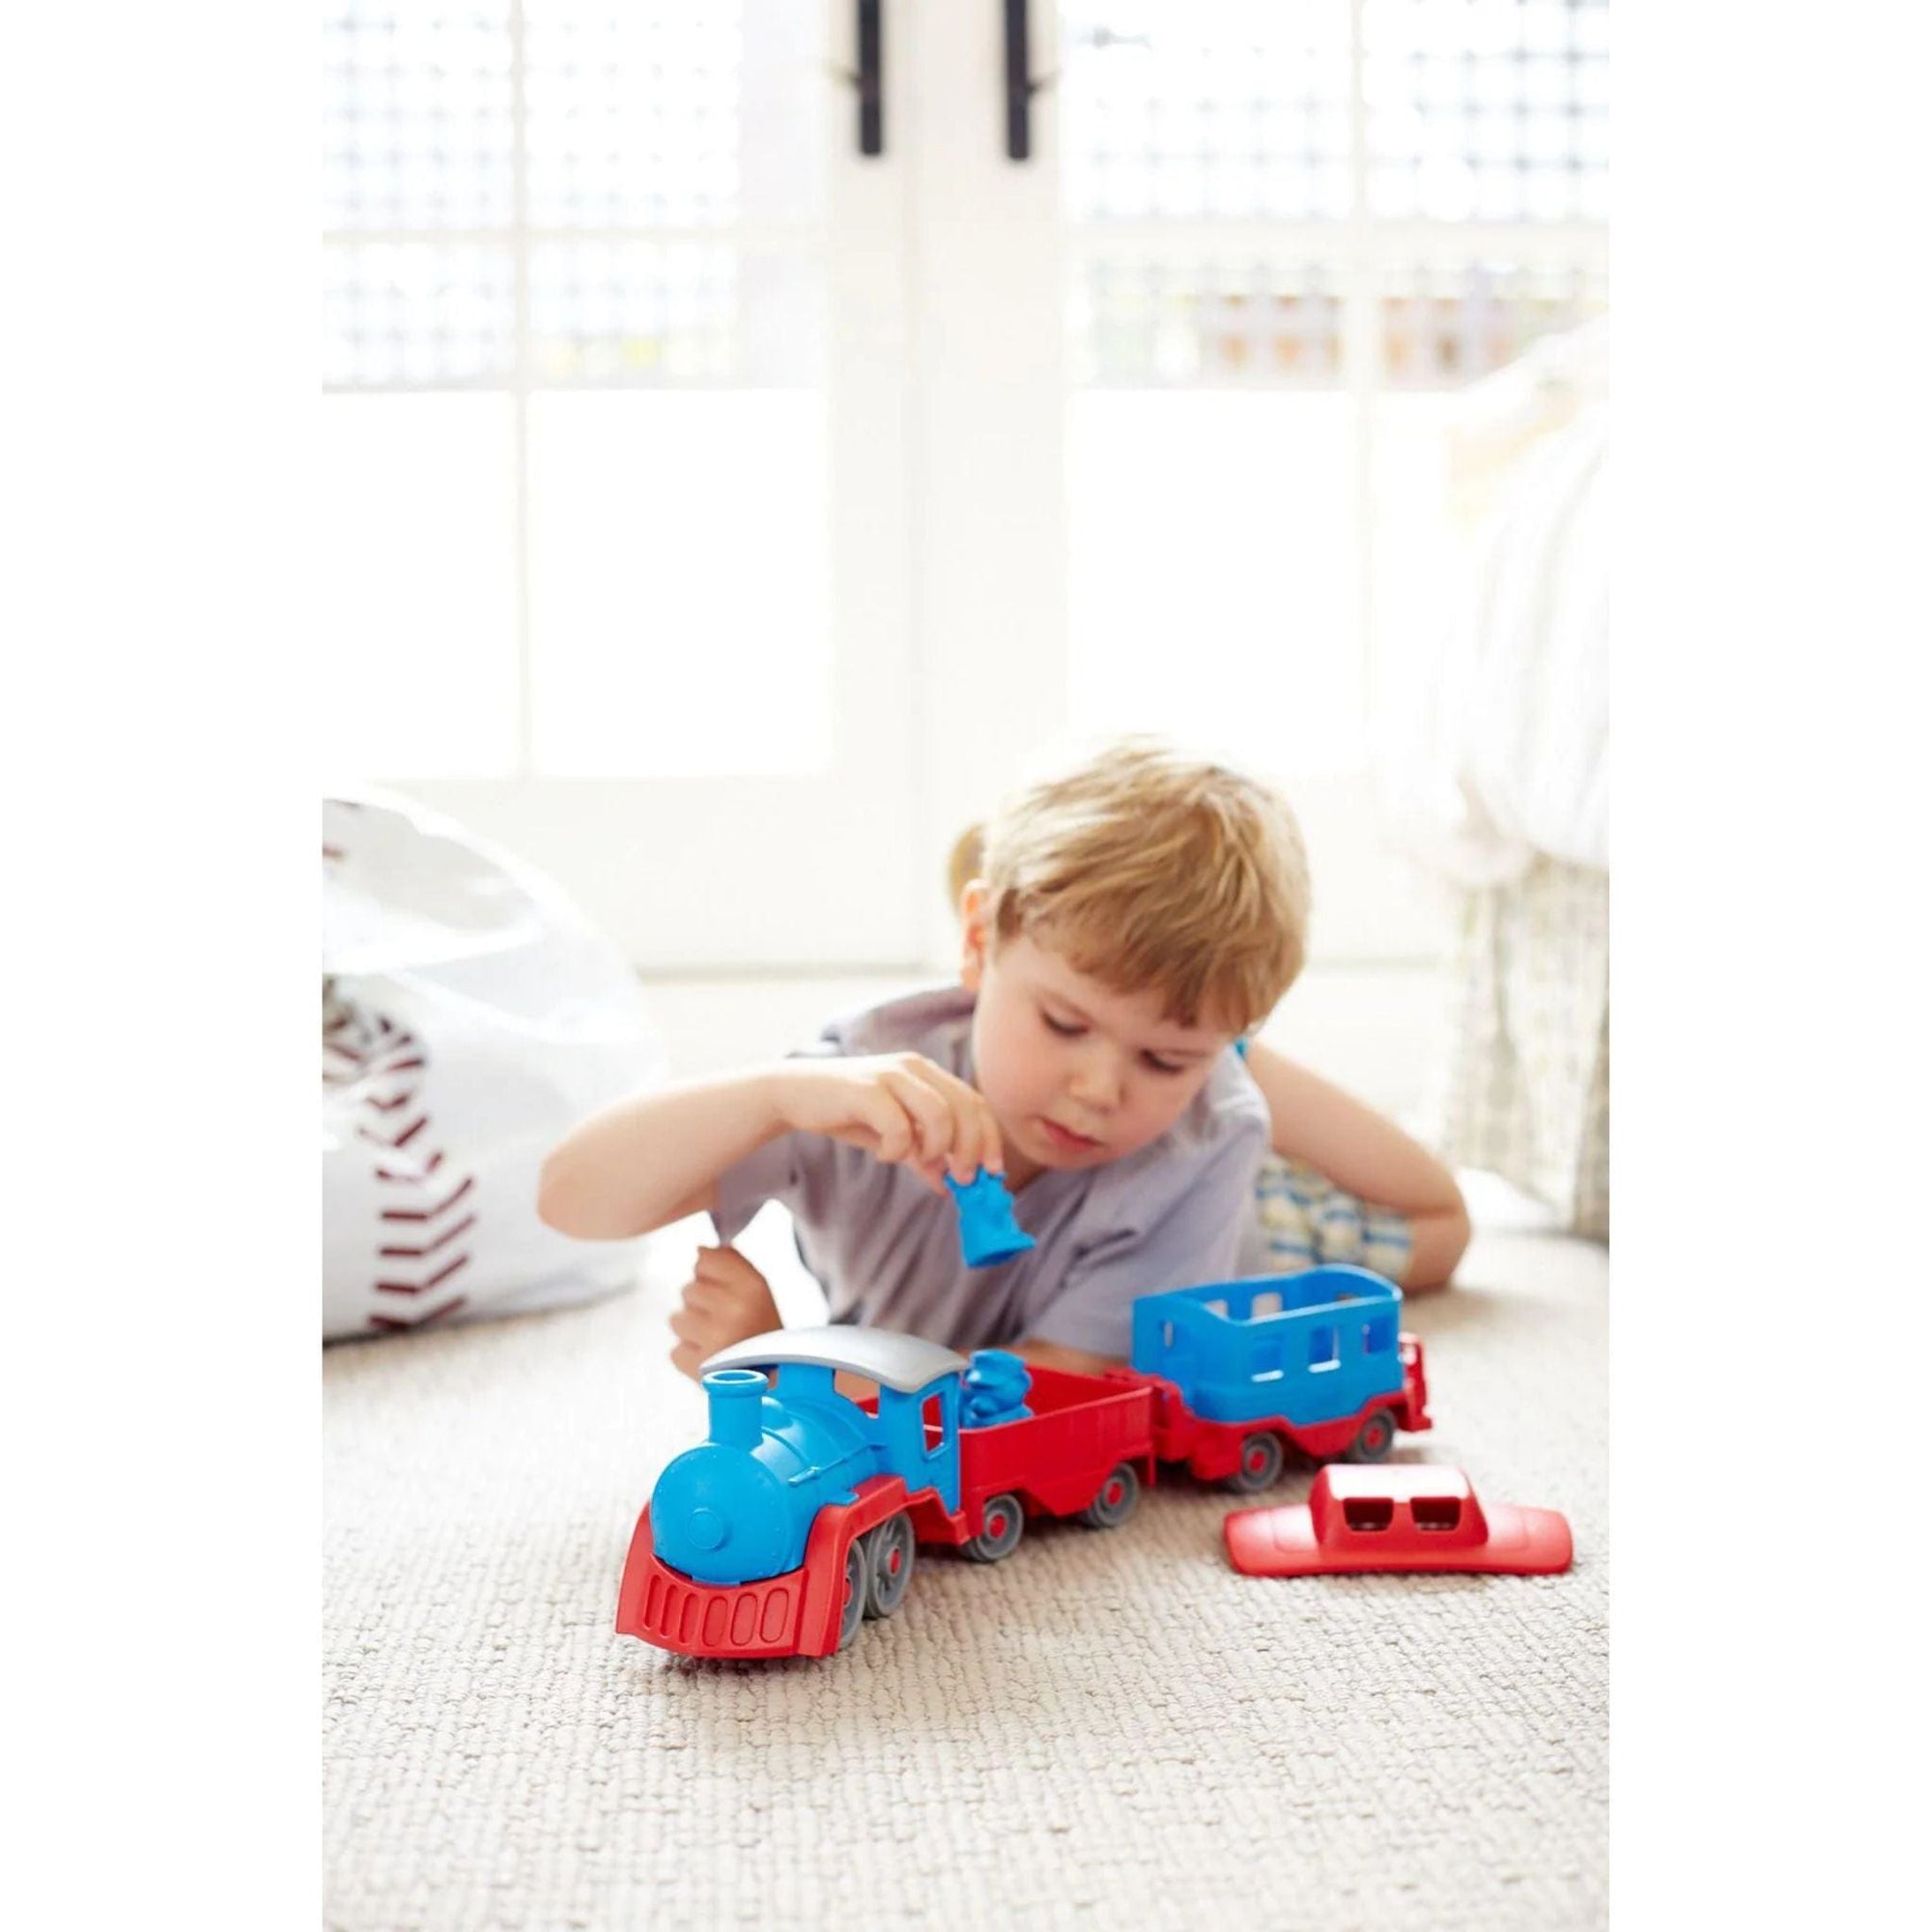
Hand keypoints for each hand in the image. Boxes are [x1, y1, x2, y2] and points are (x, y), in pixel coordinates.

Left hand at [669, 1245, 780, 1381]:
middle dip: (700, 1305)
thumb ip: (731, 1262)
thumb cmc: (761, 1329)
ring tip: (717, 1341)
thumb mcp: (758, 1290)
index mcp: (754, 1287)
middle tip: (725, 1322)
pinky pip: (675, 1352)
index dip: (711, 1275)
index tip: (726, 1291)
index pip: (704, 1260)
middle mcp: (736, 1310)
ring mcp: (717, 1340)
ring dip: (691, 1331)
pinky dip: (689, 1357)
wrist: (778, 1380)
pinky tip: (711, 1360)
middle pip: (687, 1289)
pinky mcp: (700, 1368)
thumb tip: (699, 1250)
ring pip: (676, 1320)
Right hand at [765, 1053, 1004, 1193]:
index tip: (992, 1172)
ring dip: (936, 1149)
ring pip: (940, 1115)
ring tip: (917, 1161)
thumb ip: (922, 1156)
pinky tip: (884, 1155)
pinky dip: (898, 1149)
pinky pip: (899, 1126)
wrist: (794, 1094)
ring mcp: (891, 1074)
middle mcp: (915, 1067)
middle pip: (965, 1108)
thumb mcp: (892, 1137)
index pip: (975, 1102)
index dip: (990, 1138)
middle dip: (971, 1149)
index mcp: (927, 1073)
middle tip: (962, 1179)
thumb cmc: (847, 1112)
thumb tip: (950, 1187)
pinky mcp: (866, 1088)